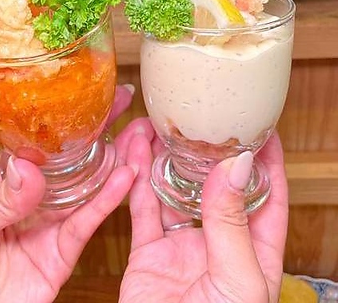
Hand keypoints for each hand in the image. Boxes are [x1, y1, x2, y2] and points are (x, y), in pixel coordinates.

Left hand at [0, 84, 139, 302]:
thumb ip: (0, 199)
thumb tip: (28, 166)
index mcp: (6, 180)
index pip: (40, 140)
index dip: (65, 117)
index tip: (88, 96)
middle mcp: (34, 197)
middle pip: (73, 159)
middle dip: (101, 133)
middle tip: (127, 108)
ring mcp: (50, 223)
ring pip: (89, 186)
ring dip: (114, 161)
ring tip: (138, 138)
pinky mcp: (62, 253)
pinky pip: (88, 223)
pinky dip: (108, 201)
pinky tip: (126, 180)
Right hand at [120, 123, 287, 302]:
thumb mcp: (236, 280)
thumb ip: (233, 223)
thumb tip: (235, 167)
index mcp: (252, 250)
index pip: (266, 195)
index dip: (265, 160)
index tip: (260, 126)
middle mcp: (217, 242)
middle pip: (211, 186)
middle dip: (203, 151)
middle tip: (195, 120)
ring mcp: (181, 246)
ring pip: (172, 191)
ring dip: (163, 160)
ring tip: (156, 128)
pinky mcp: (149, 253)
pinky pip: (141, 210)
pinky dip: (135, 183)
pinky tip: (134, 157)